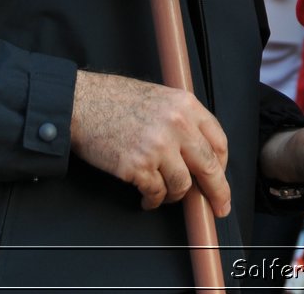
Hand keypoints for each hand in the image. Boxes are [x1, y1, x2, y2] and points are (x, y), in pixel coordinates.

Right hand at [70, 70, 231, 215]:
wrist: (81, 103)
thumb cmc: (115, 99)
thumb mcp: (160, 98)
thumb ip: (182, 120)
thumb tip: (197, 153)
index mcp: (186, 105)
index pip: (218, 142)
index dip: (222, 166)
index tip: (220, 179)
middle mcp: (176, 125)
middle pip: (209, 167)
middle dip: (217, 193)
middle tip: (218, 206)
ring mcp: (157, 146)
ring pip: (182, 185)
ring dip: (174, 195)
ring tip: (163, 193)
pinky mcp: (137, 166)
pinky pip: (156, 193)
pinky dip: (153, 200)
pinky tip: (147, 197)